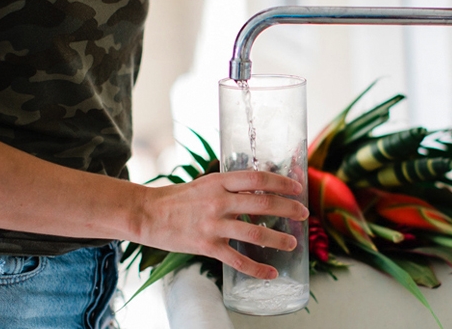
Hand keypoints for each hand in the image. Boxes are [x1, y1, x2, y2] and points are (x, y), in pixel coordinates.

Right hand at [138, 171, 308, 278]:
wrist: (147, 214)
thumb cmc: (177, 198)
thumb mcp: (205, 184)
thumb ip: (229, 187)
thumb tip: (257, 189)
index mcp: (219, 182)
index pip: (257, 178)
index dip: (280, 182)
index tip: (297, 187)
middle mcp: (219, 201)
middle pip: (263, 203)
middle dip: (288, 209)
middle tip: (303, 213)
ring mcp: (213, 225)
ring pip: (255, 232)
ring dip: (278, 239)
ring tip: (292, 243)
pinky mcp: (207, 246)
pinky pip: (238, 260)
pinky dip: (257, 269)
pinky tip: (271, 273)